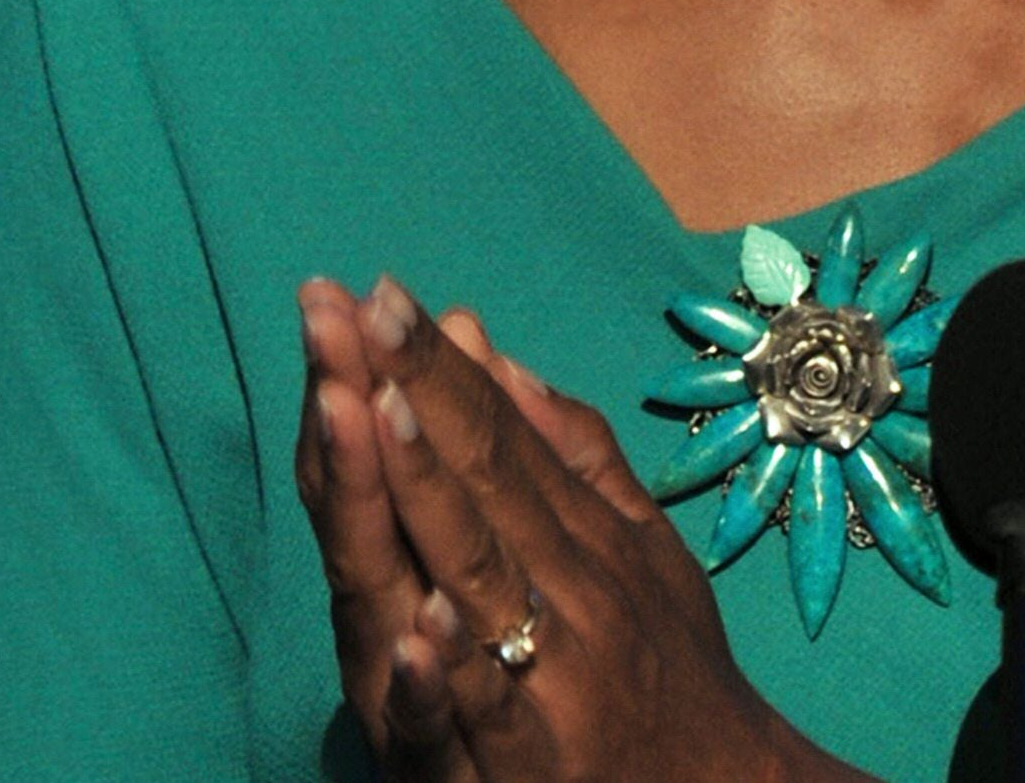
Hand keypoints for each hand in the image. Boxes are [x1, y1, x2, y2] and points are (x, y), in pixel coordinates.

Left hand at [292, 276, 873, 782]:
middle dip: (418, 389)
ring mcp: (551, 673)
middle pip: (483, 476)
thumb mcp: (640, 547)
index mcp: (583, 536)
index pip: (497, 432)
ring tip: (375, 406)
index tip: (381, 289)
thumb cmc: (668, 664)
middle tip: (357, 309)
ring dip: (429, 488)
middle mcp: (570, 589)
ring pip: (478, 571)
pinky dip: (451, 666)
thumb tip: (490, 347)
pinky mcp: (531, 762)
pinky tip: (415, 619)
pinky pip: (487, 707)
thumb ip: (569, 451)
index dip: (439, 363)